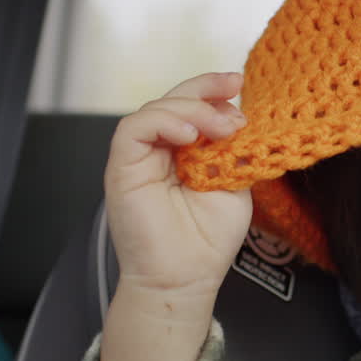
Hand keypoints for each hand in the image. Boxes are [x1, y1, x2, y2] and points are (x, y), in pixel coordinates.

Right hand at [104, 72, 252, 296]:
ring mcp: (139, 157)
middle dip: (204, 88)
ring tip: (220, 128)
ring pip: (155, 109)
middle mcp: (160, 150)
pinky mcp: (122, 167)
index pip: (193, 107)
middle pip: (173, 101)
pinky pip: (135, 128)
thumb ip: (231, 149)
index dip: (212, 90)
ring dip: (192, 110)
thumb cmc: (208, 238)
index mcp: (185, 151)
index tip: (238, 83)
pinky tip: (190, 135)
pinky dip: (163, 122)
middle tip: (233, 88)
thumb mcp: (234, 182)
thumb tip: (236, 115)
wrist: (185, 277)